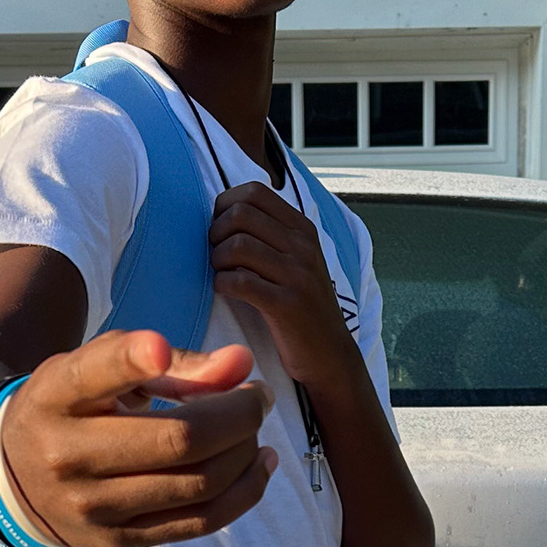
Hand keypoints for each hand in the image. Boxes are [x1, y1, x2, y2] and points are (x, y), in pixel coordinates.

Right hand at [0, 328, 274, 546]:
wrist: (14, 479)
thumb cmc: (74, 408)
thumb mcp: (102, 368)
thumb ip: (173, 361)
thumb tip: (242, 364)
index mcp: (56, 395)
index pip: (92, 375)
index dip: (130, 360)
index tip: (158, 348)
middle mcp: (67, 454)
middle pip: (178, 439)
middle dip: (240, 414)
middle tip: (257, 396)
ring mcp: (92, 507)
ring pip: (199, 484)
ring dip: (246, 451)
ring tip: (254, 428)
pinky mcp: (117, 541)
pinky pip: (200, 522)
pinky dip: (244, 491)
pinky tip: (259, 463)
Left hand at [208, 181, 361, 391]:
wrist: (330, 355)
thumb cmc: (302, 308)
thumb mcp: (297, 262)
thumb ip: (271, 235)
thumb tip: (224, 212)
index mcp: (303, 229)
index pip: (255, 191)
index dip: (225, 205)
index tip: (220, 230)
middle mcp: (304, 247)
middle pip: (241, 215)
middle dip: (215, 232)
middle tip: (216, 255)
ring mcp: (298, 275)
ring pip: (237, 245)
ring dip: (217, 260)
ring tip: (220, 273)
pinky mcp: (287, 305)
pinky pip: (239, 281)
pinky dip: (221, 283)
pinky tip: (224, 290)